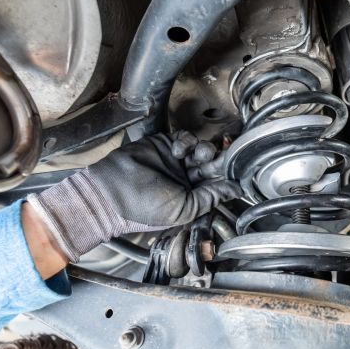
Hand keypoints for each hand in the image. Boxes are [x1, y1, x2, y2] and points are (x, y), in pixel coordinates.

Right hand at [27, 133, 241, 261]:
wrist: (113, 189)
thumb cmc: (144, 207)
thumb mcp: (184, 210)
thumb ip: (210, 198)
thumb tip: (235, 190)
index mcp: (192, 198)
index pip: (218, 185)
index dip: (227, 178)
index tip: (236, 173)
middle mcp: (186, 179)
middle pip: (213, 165)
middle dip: (218, 161)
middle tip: (217, 160)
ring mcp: (177, 161)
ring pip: (202, 149)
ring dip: (204, 150)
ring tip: (196, 156)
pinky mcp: (166, 145)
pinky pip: (186, 138)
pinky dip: (186, 141)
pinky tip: (177, 150)